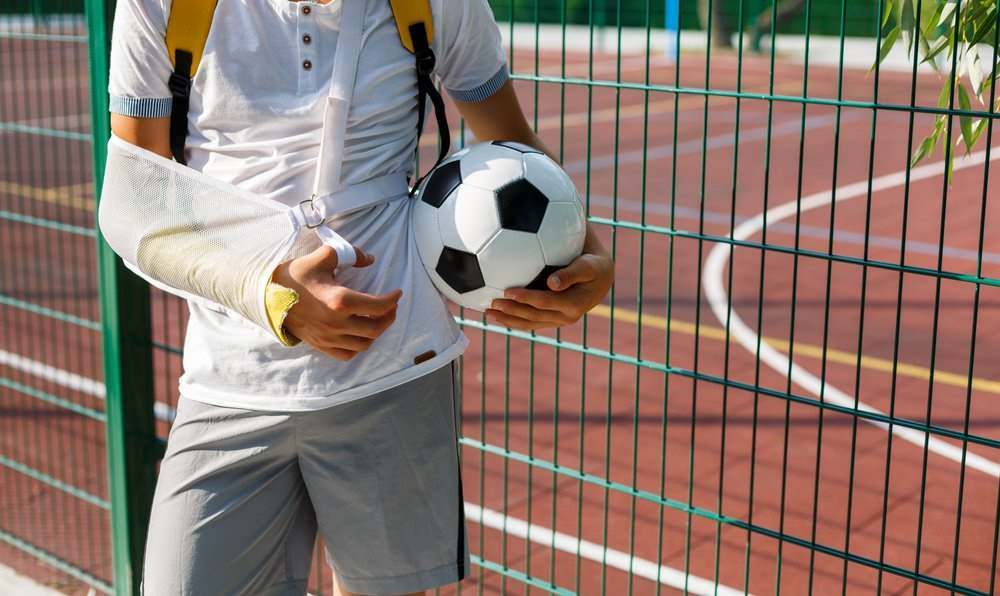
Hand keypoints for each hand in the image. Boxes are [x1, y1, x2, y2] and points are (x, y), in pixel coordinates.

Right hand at [273, 244, 401, 360]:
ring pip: (364, 344)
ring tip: (378, 319)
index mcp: (339, 301)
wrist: (268, 295)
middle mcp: (336, 323)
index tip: (398, 293)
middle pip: (375, 328)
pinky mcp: (320, 345)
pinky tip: (360, 335)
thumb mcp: (322, 257)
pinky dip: (359, 346)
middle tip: (391, 307)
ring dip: (376, 332)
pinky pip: (347, 354)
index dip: (393, 300)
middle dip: (389, 317)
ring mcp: (328, 337)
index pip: (378, 306)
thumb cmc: (295, 276)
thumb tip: (369, 259)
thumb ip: (349, 254)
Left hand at [486, 230, 613, 330]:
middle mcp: (567, 316)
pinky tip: (497, 314)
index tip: (508, 291)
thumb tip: (552, 283)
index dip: (527, 299)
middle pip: (534, 316)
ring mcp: (558, 320)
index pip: (546, 302)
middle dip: (512, 311)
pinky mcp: (552, 319)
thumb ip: (572, 273)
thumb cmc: (593, 264)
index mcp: (575, 304)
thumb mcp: (588, 265)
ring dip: (508, 319)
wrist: (600, 277)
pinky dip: (513, 319)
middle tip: (492, 304)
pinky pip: (531, 322)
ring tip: (488, 312)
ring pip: (530, 323)